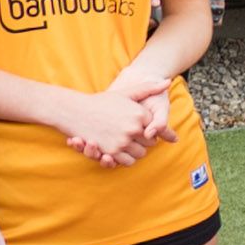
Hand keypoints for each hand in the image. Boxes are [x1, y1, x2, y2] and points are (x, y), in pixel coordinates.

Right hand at [45, 84, 160, 165]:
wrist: (76, 112)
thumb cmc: (102, 102)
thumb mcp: (126, 92)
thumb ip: (148, 88)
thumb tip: (168, 82)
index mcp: (138, 113)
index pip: (156, 126)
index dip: (149, 127)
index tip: (141, 125)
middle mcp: (132, 128)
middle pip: (151, 142)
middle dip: (144, 140)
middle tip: (133, 134)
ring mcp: (122, 142)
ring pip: (141, 153)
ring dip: (136, 150)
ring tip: (127, 142)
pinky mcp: (112, 152)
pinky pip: (129, 162)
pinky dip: (127, 158)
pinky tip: (120, 149)